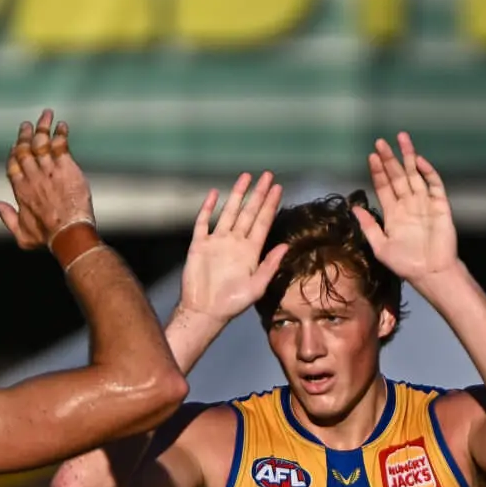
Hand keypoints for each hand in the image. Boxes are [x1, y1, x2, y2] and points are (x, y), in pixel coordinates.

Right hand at [0, 111, 94, 250]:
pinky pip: (61, 145)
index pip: (13, 163)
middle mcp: (32, 175)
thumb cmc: (46, 237)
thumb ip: (6, 217)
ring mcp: (49, 169)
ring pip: (42, 142)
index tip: (16, 145)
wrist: (68, 233)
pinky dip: (61, 133)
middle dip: (26, 134)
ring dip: (43, 126)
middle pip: (25, 148)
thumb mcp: (20, 233)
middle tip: (28, 124)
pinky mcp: (66, 167)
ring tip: (47, 113)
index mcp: (20, 188)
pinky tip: (63, 125)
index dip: (14, 152)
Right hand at [178, 173, 287, 326]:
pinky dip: (208, 208)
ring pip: (229, 212)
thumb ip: (270, 266)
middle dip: (258, 194)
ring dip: (237, 195)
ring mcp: (217, 242)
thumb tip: (285, 246)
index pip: (263, 222)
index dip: (270, 205)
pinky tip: (214, 194)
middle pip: (249, 212)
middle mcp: (236, 242)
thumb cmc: (232, 304)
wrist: (205, 311)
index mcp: (251, 251)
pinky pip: (203, 222)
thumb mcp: (257, 287)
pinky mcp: (200, 245)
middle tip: (267, 175)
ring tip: (246, 177)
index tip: (278, 188)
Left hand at [354, 132, 457, 284]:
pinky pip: (434, 184)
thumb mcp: (380, 247)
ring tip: (401, 139)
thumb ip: (369, 227)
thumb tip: (354, 208)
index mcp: (393, 213)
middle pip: (397, 176)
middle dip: (389, 159)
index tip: (371, 156)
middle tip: (380, 142)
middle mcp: (408, 204)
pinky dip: (427, 171)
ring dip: (408, 157)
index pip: (384, 187)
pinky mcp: (440, 204)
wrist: (431, 273)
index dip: (378, 171)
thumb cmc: (407, 264)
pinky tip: (418, 161)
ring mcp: (424, 202)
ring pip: (414, 174)